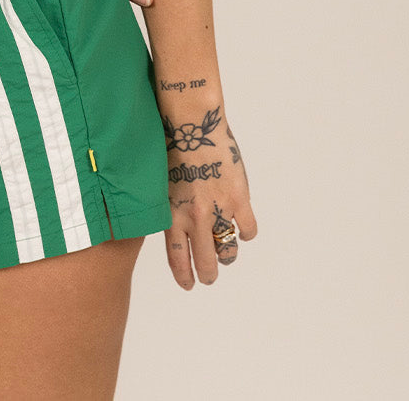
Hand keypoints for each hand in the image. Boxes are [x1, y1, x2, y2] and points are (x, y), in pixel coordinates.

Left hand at [162, 109, 257, 288]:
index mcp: (172, 215)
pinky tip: (242, 228)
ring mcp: (218, 210)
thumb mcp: (160, 183)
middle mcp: (194, 218)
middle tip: (210, 276)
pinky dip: (246, 233)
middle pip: (206, 262)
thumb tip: (172, 225)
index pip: (178, 259)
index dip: (184, 276)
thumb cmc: (169, 147)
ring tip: (226, 254)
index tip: (189, 284)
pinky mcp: (238, 199)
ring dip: (228, 255)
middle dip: (208, 274)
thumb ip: (168, 206)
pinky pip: (248, 230)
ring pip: (228, 250)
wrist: (190, 123)